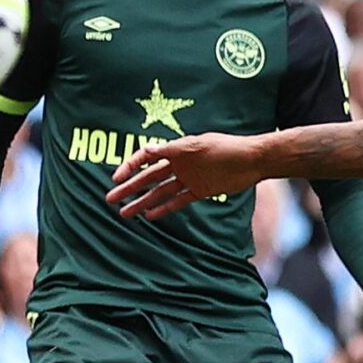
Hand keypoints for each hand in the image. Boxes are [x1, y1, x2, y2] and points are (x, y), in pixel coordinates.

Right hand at [106, 133, 264, 216]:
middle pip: (148, 178)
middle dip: (129, 188)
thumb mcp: (198, 146)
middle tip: (110, 199)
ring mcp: (189, 178)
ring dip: (143, 202)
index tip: (116, 178)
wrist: (252, 160)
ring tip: (125, 213)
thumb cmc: (226, 148)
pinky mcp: (200, 191)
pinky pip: (178, 201)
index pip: (146, 157)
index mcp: (176, 149)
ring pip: (160, 192)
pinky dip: (164, 208)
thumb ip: (172, 150)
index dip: (130, 167)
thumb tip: (147, 150)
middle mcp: (180, 164)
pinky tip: (150, 216)